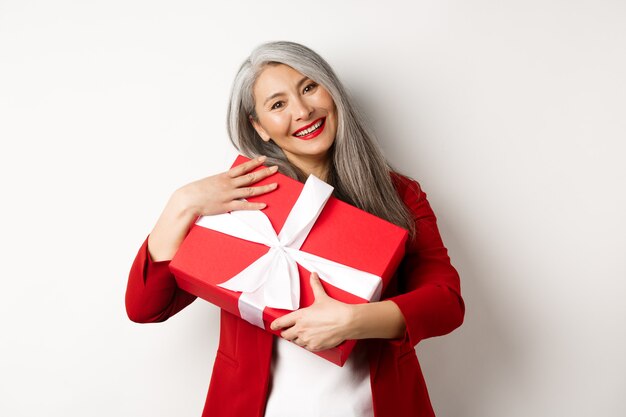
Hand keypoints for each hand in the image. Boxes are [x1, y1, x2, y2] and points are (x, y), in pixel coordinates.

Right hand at [147, 156, 277, 260]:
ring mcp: (229, 195)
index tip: (263, 159)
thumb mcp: (210, 181)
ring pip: (251, 190)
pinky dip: (255, 205)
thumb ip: (222, 181)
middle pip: (251, 177)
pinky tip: (264, 205)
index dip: (254, 163)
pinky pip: (244, 205)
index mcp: (224, 176)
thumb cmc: (197, 191)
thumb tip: (230, 180)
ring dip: (264, 188)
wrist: (188, 199)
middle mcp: (229, 184)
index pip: (243, 167)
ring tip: (275, 185)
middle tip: (276, 168)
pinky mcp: (227, 205)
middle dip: (265, 172)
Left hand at [270, 272, 354, 351]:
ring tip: (300, 334)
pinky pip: (305, 347)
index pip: (281, 322)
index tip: (273, 326)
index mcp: (300, 316)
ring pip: (295, 342)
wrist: (347, 322)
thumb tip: (313, 276)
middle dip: (286, 332)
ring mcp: (307, 339)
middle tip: (288, 330)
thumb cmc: (335, 311)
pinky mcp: (315, 346)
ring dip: (296, 338)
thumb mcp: (322, 296)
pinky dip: (306, 344)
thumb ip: (315, 285)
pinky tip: (310, 339)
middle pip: (286, 335)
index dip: (275, 325)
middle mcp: (301, 329)